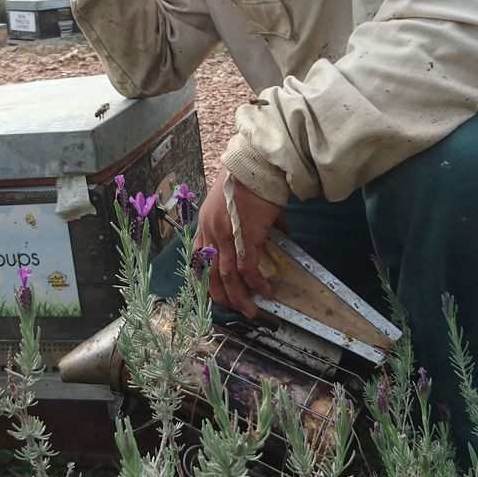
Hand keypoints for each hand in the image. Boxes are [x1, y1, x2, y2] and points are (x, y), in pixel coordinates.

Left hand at [195, 170, 286, 317]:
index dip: (203, 277)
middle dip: (220, 295)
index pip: (197, 257)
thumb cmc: (253, 180)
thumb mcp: (240, 203)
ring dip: (238, 297)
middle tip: (232, 307)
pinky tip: (265, 292)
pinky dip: (256, 284)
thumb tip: (280, 233)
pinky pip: (248, 270)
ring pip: (227, 277)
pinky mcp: (244, 238)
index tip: (211, 292)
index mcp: (205, 223)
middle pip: (209, 273)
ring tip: (249, 310)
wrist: (259, 166)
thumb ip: (251, 221)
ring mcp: (225, 236)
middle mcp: (210, 232)